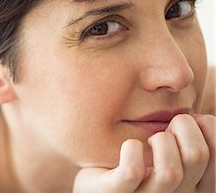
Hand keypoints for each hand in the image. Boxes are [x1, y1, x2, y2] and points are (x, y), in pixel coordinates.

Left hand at [73, 114, 214, 192]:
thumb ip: (186, 138)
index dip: (208, 129)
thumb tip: (199, 116)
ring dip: (161, 141)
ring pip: (170, 171)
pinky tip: (130, 145)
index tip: (192, 120)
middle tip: (166, 126)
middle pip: (197, 155)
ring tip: (150, 138)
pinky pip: (131, 172)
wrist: (96, 184)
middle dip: (183, 125)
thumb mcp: (168, 151)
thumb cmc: (138, 162)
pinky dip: (132, 150)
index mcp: (193, 185)